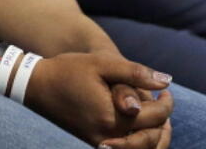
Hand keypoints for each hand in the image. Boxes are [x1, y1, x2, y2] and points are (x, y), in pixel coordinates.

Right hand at [24, 51, 171, 146]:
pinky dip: (140, 143)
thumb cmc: (70, 71)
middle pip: (152, 139)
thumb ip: (135, 73)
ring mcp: (101, 144)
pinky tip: (141, 127)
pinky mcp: (94, 144)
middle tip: (164, 101)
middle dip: (164, 121)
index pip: (155, 118)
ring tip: (158, 117)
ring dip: (156, 137)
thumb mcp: (103, 64)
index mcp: (112, 118)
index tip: (166, 90)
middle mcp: (108, 137)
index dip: (167, 104)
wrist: (38, 86)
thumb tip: (166, 81)